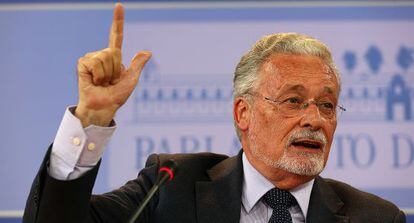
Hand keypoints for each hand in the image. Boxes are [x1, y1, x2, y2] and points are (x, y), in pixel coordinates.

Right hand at [75, 3, 150, 126]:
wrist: (103, 107)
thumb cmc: (116, 96)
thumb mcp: (131, 80)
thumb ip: (137, 65)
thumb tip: (147, 52)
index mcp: (114, 58)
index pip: (116, 36)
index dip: (118, 21)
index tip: (119, 5)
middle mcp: (102, 55)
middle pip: (114, 52)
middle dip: (115, 69)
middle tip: (110, 81)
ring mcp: (91, 58)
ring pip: (105, 57)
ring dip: (107, 74)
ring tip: (102, 83)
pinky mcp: (82, 63)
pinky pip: (95, 62)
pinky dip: (98, 75)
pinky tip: (94, 82)